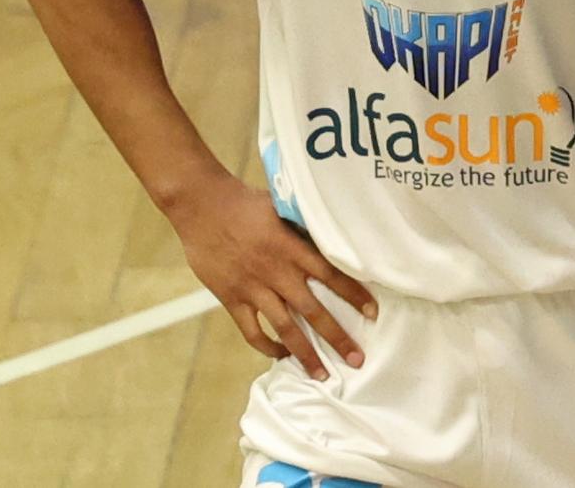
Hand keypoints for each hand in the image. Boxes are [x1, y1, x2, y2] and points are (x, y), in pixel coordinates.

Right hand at [166, 174, 377, 378]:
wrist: (201, 206)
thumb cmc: (244, 202)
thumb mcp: (281, 207)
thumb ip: (304, 227)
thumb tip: (333, 236)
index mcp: (291, 247)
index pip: (331, 275)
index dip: (354, 295)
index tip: (372, 313)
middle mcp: (276, 271)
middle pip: (313, 310)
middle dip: (337, 337)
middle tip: (357, 359)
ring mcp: (253, 288)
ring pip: (285, 327)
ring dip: (305, 353)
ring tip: (322, 374)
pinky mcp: (231, 298)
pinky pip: (251, 331)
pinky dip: (267, 347)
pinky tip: (281, 355)